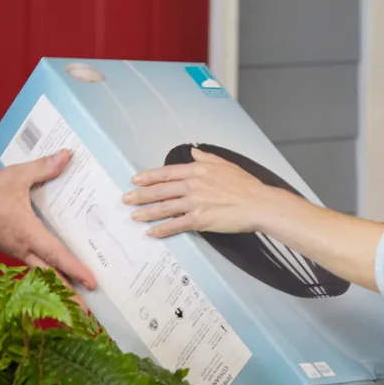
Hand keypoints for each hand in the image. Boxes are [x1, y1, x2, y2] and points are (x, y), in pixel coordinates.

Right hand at [0, 150, 96, 289]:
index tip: (91, 283)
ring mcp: (18, 253)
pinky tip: (61, 275)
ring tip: (80, 300)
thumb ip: (43, 168)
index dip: (74, 269)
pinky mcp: (14, 251)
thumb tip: (67, 156)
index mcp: (28, 234)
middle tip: (90, 311)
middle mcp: (24, 249)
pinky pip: (36, 267)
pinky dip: (50, 275)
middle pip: (52, 277)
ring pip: (44, 275)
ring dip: (61, 288)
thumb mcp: (17, 176)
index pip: (56, 255)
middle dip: (70, 294)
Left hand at [123, 147, 281, 237]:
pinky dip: (162, 229)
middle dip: (140, 195)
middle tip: (126, 199)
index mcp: (198, 170)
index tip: (135, 180)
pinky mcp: (200, 220)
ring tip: (134, 216)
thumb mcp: (225, 164)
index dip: (149, 177)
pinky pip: (176, 225)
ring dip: (146, 212)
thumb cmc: (245, 185)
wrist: (258, 203)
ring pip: (164, 207)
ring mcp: (195, 202)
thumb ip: (207, 158)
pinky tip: (152, 233)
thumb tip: (194, 152)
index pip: (166, 173)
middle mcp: (193, 185)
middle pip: (160, 190)